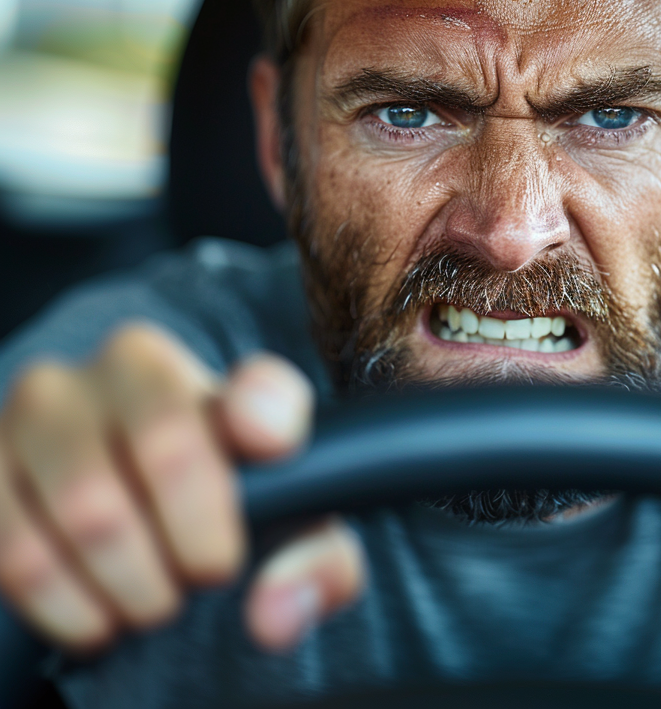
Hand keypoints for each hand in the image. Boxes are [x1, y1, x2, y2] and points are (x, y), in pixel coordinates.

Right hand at [0, 323, 364, 651]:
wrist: (137, 509)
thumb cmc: (223, 515)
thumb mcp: (287, 535)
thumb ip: (314, 565)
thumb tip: (274, 613)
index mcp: (224, 376)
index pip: (259, 389)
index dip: (266, 423)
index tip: (271, 454)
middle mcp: (135, 364)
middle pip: (171, 450)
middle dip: (192, 545)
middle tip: (200, 578)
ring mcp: (51, 402)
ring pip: (90, 505)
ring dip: (127, 583)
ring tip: (148, 601)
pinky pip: (18, 546)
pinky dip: (65, 602)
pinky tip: (94, 612)